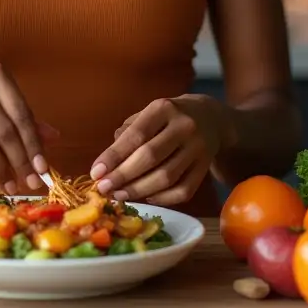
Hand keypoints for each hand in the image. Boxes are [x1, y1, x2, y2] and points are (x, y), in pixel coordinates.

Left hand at [89, 96, 227, 205]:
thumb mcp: (149, 113)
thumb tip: (108, 162)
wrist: (211, 118)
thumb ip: (128, 132)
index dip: (114, 156)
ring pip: (167, 177)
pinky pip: (183, 191)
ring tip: (119, 195)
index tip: (96, 172)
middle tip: (104, 189)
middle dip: (123, 176)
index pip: (136, 135)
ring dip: (139, 190)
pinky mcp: (205, 168)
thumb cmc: (169, 117)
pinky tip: (146, 198)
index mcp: (164, 109)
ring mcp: (198, 148)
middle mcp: (184, 127)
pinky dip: (162, 199)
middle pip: (151, 157)